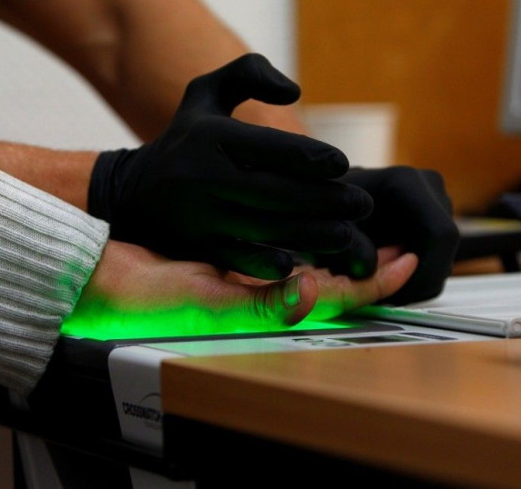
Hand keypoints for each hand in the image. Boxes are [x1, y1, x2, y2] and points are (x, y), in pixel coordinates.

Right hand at [61, 241, 417, 339]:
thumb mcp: (205, 303)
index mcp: (267, 308)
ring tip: (368, 215)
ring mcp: (251, 281)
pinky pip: (280, 248)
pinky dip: (305, 232)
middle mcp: (266, 298)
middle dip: (368, 257)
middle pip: (333, 281)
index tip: (407, 255)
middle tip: (401, 231)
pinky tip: (317, 211)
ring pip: (312, 263)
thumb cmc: (152, 299)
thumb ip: (258, 301)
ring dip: (342, 240)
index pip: (336, 297)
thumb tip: (308, 288)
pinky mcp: (234, 263)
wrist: (113, 283)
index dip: (375, 279)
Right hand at [88, 54, 371, 279]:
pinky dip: (272, 264)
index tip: (343, 165)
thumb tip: (295, 92)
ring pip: (268, 229)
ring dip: (315, 235)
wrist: (132, 192)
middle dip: (328, 201)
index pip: (273, 148)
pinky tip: (302, 264)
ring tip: (348, 233)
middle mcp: (203, 177)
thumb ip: (250, 72)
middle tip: (362, 205)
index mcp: (210, 136)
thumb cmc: (184, 136)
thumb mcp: (206, 90)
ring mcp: (199, 216)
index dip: (315, 158)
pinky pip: (242, 259)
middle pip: (278, 193)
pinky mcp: (197, 247)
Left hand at [306, 166, 458, 304]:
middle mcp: (429, 185)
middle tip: (382, 297)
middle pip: (445, 248)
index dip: (424, 272)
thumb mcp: (330, 231)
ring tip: (377, 282)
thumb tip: (372, 272)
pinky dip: (416, 272)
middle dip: (417, 281)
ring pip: (444, 254)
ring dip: (415, 278)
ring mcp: (437, 199)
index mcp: (406, 182)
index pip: (439, 235)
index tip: (395, 294)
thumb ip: (350, 251)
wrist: (325, 197)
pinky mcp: (436, 215)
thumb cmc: (325, 210)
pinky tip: (386, 272)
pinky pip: (438, 254)